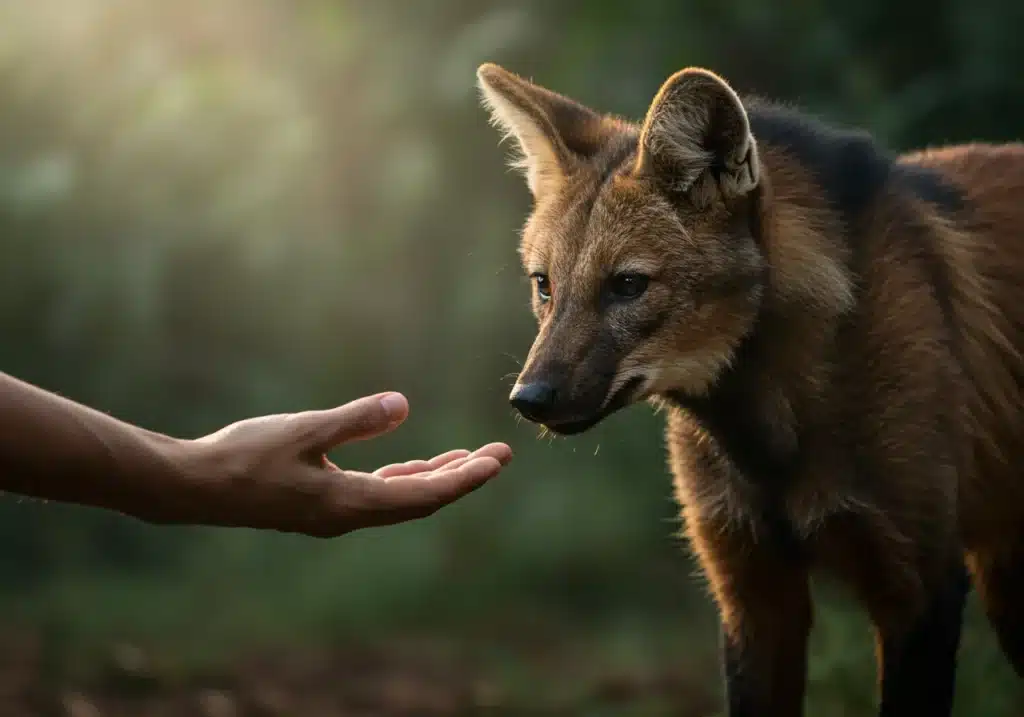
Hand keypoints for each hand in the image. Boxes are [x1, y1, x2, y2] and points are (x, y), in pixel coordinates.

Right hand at [179, 392, 511, 536]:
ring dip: (434, 478)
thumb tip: (404, 406)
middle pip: (421, 500)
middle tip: (499, 456)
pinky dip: (403, 479)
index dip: (465, 478)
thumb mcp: (304, 431)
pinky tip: (414, 466)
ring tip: (468, 459)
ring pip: (400, 498)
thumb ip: (355, 420)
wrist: (194, 488)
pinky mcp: (321, 503)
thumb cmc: (244, 457)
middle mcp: (349, 515)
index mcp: (350, 502)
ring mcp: (335, 512)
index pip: (425, 496)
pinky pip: (377, 493)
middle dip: (462, 477)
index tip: (498, 461)